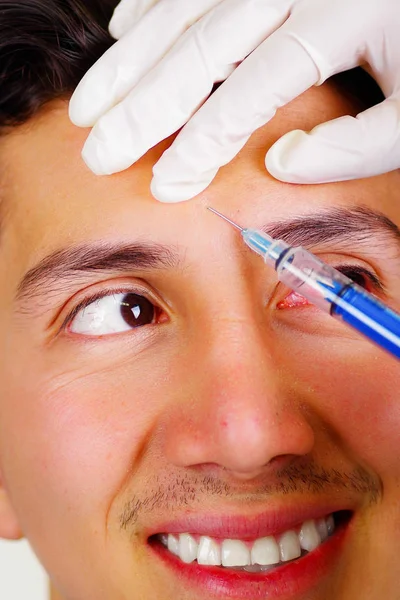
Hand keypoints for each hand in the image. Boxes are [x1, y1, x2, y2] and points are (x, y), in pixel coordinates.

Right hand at [69, 0, 399, 201]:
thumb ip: (359, 144)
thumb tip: (279, 163)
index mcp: (341, 17)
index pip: (250, 93)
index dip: (201, 143)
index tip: (165, 186)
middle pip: (199, 47)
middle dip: (140, 106)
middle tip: (97, 152)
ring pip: (183, 9)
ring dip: (129, 60)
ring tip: (89, 106)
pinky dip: (151, 5)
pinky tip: (123, 34)